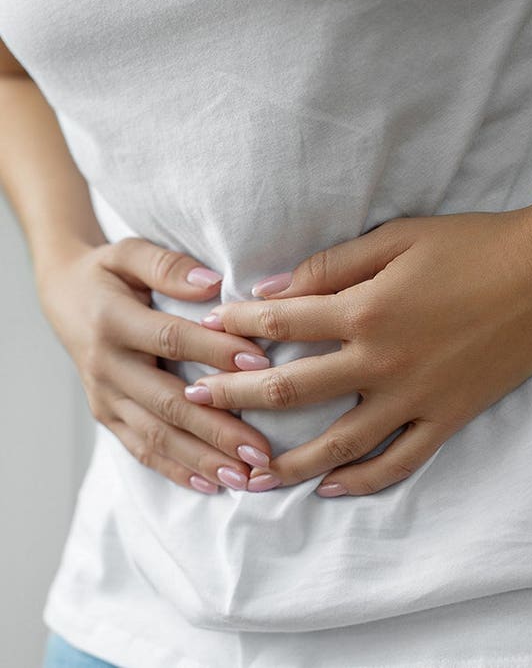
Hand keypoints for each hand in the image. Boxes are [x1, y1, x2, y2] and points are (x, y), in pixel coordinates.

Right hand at [37, 238, 274, 492]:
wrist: (63, 297)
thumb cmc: (109, 274)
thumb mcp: (130, 253)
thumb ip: (169, 266)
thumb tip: (212, 284)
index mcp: (113, 321)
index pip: (172, 340)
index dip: (215, 352)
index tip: (261, 365)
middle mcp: (106, 365)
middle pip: (167, 402)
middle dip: (216, 430)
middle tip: (262, 452)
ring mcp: (105, 397)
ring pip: (156, 436)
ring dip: (202, 460)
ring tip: (246, 478)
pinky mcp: (106, 417)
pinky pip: (141, 449)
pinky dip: (176, 470)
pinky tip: (211, 485)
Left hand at [191, 180, 531, 495]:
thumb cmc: (474, 245)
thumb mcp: (399, 238)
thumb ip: (333, 265)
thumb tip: (271, 289)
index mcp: (365, 309)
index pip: (280, 323)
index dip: (236, 325)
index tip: (205, 331)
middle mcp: (381, 361)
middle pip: (292, 388)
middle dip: (236, 396)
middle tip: (194, 405)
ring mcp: (415, 396)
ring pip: (338, 441)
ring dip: (285, 460)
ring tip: (245, 475)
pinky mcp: (448, 416)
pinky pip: (399, 460)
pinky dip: (362, 479)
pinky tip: (330, 487)